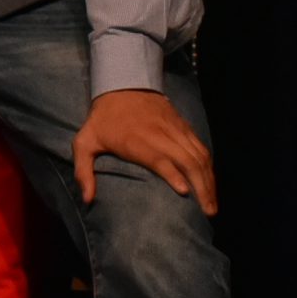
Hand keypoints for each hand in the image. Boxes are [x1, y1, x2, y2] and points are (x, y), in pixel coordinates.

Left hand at [71, 88, 218, 215]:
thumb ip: (83, 171)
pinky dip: (209, 166)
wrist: (124, 84)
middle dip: (201, 187)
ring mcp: (175, 130)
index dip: (173, 175)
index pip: (160, 158)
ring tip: (213, 205)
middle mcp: (161, 135)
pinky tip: (211, 183)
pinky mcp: (184, 126)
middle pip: (187, 160)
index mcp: (137, 142)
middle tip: (208, 213)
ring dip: (209, 181)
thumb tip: (87, 199)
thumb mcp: (85, 141)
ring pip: (199, 156)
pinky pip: (201, 147)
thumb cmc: (103, 119)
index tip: (183, 193)